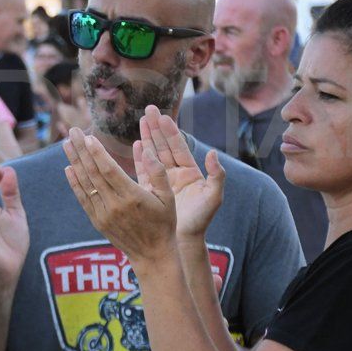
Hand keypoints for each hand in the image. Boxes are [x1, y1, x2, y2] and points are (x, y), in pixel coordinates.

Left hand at [63, 125, 175, 263]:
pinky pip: (83, 199)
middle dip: (81, 150)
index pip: (109, 171)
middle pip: (93, 173)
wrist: (152, 255)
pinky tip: (68, 168)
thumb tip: (147, 149)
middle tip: (72, 131)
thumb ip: (158, 172)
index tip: (87, 137)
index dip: (97, 153)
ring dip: (74, 162)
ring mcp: (104, 214)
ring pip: (85, 184)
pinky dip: (75, 183)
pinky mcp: (97, 221)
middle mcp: (115, 205)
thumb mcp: (168, 197)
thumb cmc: (164, 223)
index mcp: (133, 197)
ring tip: (66, 144)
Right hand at [138, 105, 225, 243]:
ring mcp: (162, 181)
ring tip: (140, 120)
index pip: (179, 147)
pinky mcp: (151, 190)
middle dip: (157, 128)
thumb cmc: (200, 221)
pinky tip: (135, 144)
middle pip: (164, 145)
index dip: (171, 132)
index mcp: (191, 172)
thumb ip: (216, 176)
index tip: (163, 116)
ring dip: (147, 137)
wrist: (183, 241)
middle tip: (148, 109)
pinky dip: (140, 157)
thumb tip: (213, 154)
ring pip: (154, 154)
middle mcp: (176, 174)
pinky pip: (144, 170)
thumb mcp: (213, 198)